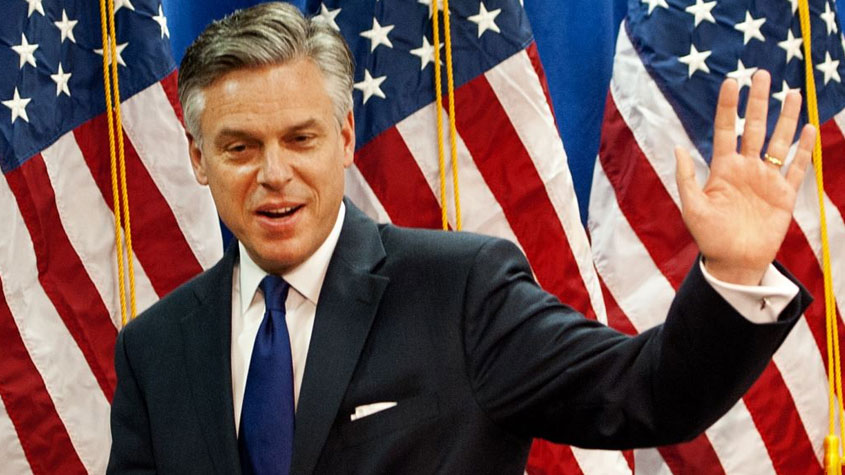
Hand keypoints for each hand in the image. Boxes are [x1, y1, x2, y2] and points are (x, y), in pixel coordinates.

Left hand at [675, 70, 816, 284]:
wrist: (734, 261)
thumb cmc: (709, 236)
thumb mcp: (692, 207)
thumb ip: (686, 178)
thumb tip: (678, 148)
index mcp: (723, 169)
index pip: (725, 130)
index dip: (728, 106)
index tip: (731, 81)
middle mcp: (746, 168)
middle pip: (753, 127)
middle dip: (758, 102)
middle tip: (762, 74)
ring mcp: (766, 179)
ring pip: (778, 141)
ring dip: (785, 118)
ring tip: (792, 93)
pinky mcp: (784, 194)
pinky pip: (796, 167)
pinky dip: (803, 149)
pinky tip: (809, 129)